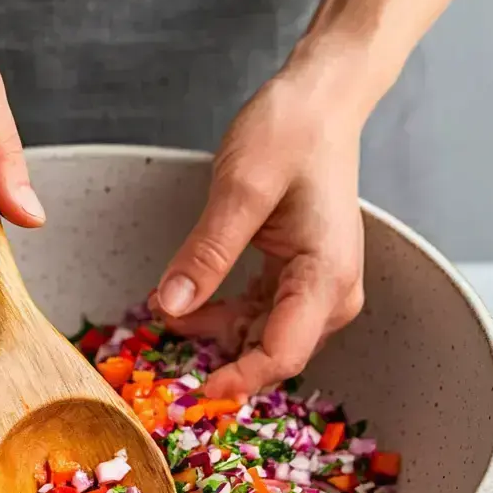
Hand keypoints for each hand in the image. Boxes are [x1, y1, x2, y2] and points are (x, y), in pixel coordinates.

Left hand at [153, 61, 365, 396]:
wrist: (322, 100)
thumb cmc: (292, 132)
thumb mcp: (241, 190)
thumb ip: (207, 253)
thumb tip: (171, 306)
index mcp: (325, 277)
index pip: (281, 354)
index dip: (235, 380)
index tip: (190, 392)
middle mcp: (331, 291)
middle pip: (274, 353)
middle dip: (218, 359)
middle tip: (161, 350)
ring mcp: (319, 286)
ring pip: (263, 336)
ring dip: (215, 334)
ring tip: (165, 311)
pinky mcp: (302, 276)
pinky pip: (262, 314)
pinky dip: (224, 314)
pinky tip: (188, 301)